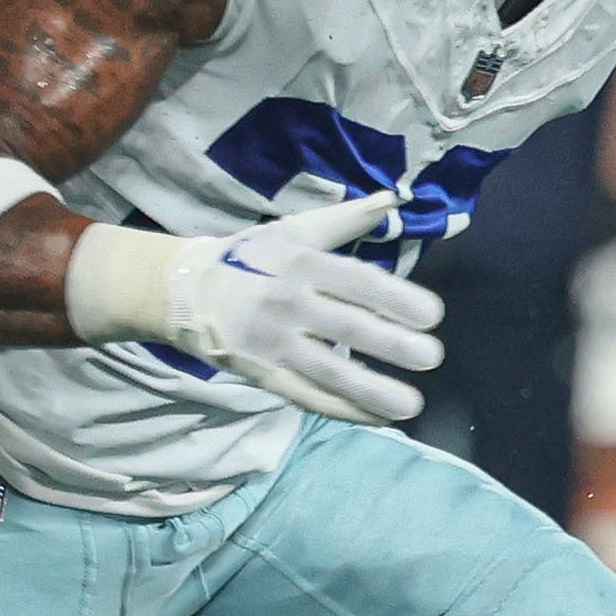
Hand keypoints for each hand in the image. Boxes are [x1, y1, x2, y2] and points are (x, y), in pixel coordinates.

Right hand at [81, 191, 444, 423]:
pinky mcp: (260, 373)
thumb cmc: (251, 258)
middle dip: (392, 344)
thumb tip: (393, 198)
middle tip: (432, 357)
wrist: (182, 288)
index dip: (395, 298)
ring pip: (327, 369)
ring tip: (412, 405)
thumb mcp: (294, 230)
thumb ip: (346, 219)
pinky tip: (376, 417)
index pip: (356, 280)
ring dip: (371, 389)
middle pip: (346, 326)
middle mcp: (287, 301)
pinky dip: (342, 409)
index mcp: (300, 262)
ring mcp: (272, 341)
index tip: (432, 315)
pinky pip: (306, 395)